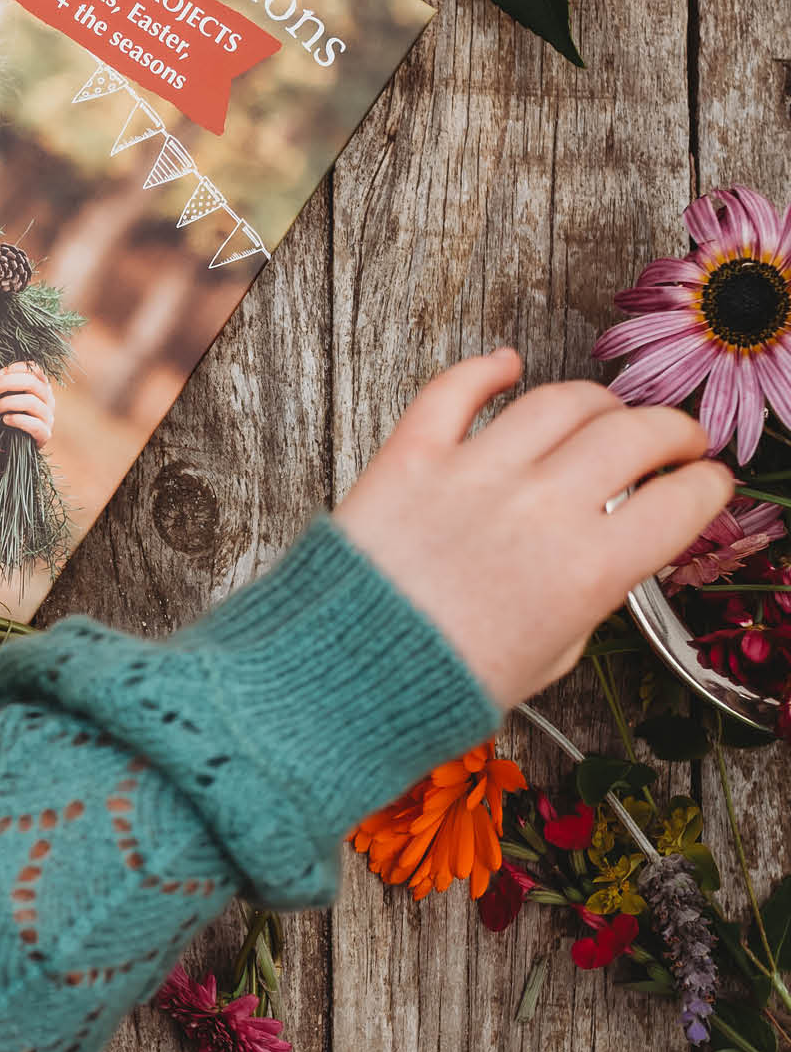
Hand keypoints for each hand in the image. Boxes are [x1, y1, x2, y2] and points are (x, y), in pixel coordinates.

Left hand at [0, 362, 53, 445]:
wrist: (12, 448)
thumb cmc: (8, 418)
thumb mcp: (5, 397)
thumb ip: (0, 383)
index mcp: (40, 387)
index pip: (35, 369)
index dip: (16, 368)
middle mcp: (48, 399)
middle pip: (32, 383)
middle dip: (7, 383)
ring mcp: (48, 417)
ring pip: (32, 402)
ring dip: (8, 403)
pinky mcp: (44, 434)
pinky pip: (34, 425)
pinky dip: (18, 420)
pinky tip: (5, 419)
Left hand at [334, 348, 732, 709]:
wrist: (344, 681)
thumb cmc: (435, 686)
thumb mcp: (545, 660)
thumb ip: (584, 602)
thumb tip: (600, 561)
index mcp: (588, 569)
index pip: (682, 500)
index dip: (706, 486)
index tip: (705, 483)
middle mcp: (541, 508)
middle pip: (635, 434)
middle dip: (671, 431)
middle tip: (673, 440)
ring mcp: (474, 475)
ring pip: (560, 401)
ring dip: (596, 401)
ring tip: (603, 412)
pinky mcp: (411, 458)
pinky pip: (455, 389)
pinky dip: (486, 368)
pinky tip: (505, 365)